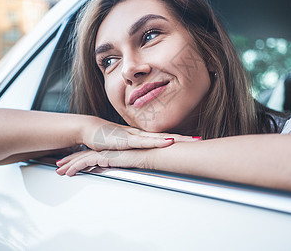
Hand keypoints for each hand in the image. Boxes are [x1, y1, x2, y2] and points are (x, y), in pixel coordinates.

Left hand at [55, 148, 154, 175]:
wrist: (151, 152)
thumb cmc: (147, 156)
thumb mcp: (134, 160)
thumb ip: (126, 163)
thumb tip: (125, 168)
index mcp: (111, 149)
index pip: (92, 154)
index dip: (81, 158)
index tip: (72, 163)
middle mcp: (105, 149)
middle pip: (83, 155)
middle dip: (70, 160)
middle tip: (60, 166)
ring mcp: (104, 151)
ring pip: (81, 158)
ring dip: (69, 165)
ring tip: (59, 171)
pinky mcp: (104, 155)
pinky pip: (85, 162)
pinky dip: (75, 167)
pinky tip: (68, 172)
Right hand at [81, 116, 199, 150]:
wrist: (90, 130)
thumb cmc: (107, 139)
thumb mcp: (123, 148)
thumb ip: (133, 152)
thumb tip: (144, 160)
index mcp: (143, 138)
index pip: (165, 138)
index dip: (180, 140)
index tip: (195, 141)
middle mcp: (142, 135)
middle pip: (167, 137)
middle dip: (184, 139)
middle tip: (200, 140)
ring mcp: (135, 136)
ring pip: (159, 138)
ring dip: (176, 139)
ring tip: (191, 140)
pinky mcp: (127, 140)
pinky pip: (145, 141)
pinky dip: (157, 142)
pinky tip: (168, 142)